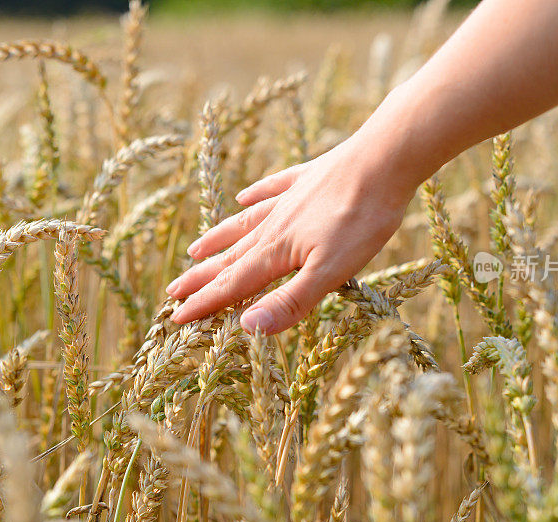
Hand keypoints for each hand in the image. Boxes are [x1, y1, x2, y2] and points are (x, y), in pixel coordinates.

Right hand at [166, 135, 414, 333]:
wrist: (384, 159)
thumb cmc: (362, 218)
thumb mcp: (331, 271)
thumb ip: (291, 300)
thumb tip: (247, 327)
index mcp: (278, 251)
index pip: (233, 284)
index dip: (205, 303)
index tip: (176, 318)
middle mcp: (275, 225)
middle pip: (231, 256)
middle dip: (202, 278)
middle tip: (172, 291)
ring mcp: (290, 199)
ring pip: (245, 223)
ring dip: (219, 239)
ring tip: (196, 249)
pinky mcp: (308, 178)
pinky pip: (273, 188)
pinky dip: (255, 194)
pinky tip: (244, 194)